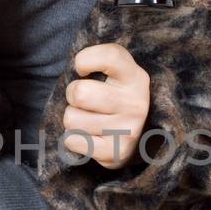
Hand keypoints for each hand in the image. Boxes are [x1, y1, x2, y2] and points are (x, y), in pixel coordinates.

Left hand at [61, 42, 149, 168]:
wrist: (139, 137)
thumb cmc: (116, 95)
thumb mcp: (117, 71)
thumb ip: (100, 59)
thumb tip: (77, 67)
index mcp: (136, 77)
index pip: (108, 57)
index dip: (84, 60)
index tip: (83, 70)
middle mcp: (136, 103)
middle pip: (79, 93)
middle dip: (72, 95)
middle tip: (84, 101)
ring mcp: (129, 130)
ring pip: (72, 118)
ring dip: (74, 119)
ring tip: (89, 119)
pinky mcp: (117, 152)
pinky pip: (72, 140)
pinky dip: (74, 138)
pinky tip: (91, 137)